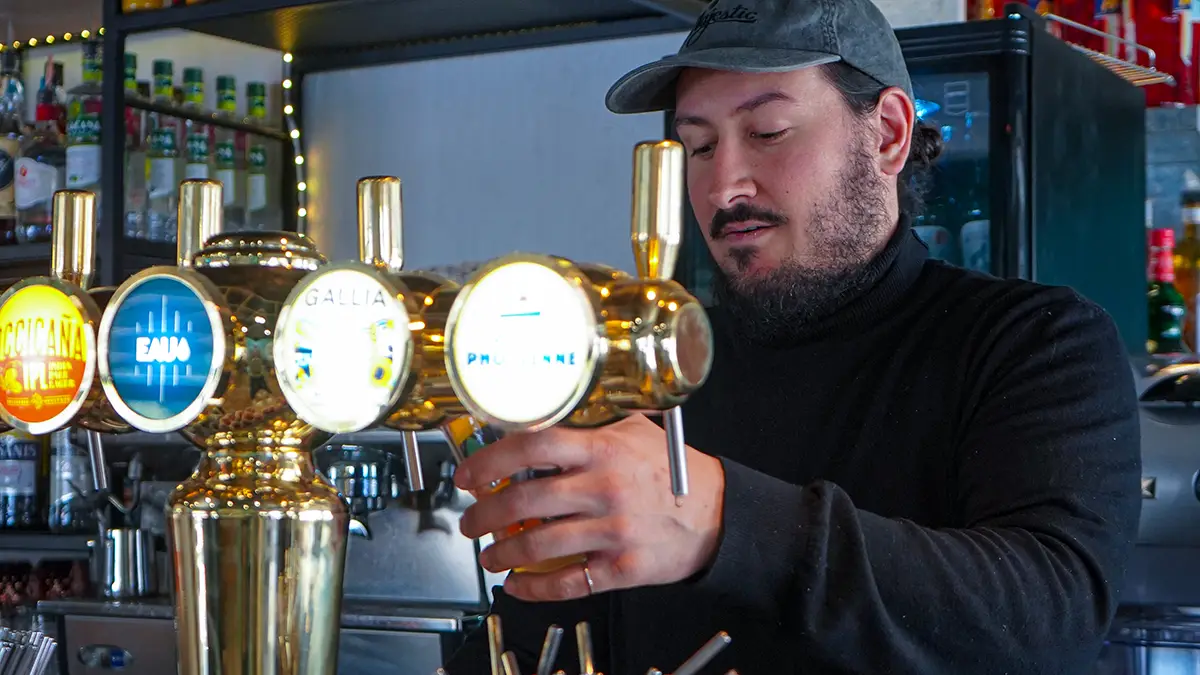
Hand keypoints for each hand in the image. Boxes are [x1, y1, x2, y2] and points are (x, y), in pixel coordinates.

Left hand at [455, 414, 724, 601]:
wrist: (718, 515)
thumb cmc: (675, 472)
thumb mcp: (636, 433)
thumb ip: (592, 427)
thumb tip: (539, 422)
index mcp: (603, 451)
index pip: (533, 447)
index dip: (491, 460)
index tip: (468, 473)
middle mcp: (604, 489)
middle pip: (524, 500)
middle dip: (485, 514)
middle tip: (470, 520)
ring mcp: (612, 532)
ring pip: (537, 544)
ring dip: (502, 552)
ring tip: (489, 554)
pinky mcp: (621, 568)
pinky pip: (566, 582)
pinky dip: (533, 588)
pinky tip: (518, 585)